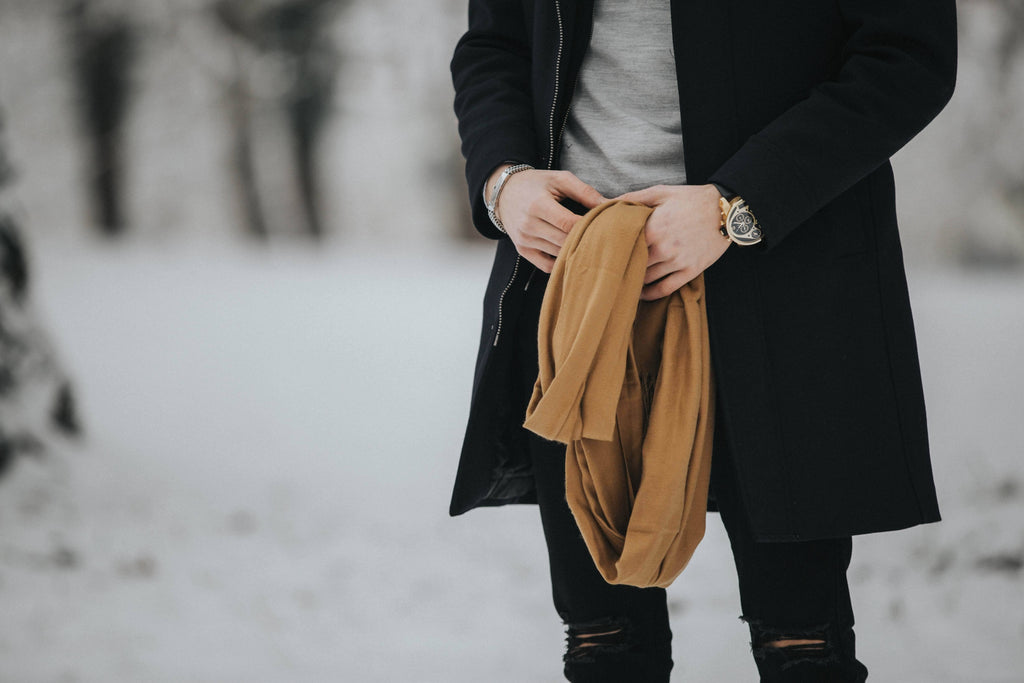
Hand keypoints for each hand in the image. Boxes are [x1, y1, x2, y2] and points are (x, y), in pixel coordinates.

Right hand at [489, 166, 605, 272]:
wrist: (505, 193)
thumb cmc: (536, 184)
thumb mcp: (560, 179)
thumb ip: (585, 192)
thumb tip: (610, 205)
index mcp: (538, 205)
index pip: (568, 224)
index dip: (588, 227)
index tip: (604, 226)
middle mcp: (529, 225)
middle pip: (565, 242)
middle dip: (586, 240)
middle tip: (604, 238)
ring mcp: (524, 241)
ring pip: (558, 255)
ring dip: (576, 252)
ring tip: (592, 245)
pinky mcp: (523, 251)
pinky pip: (547, 266)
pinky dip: (561, 263)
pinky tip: (572, 254)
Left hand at [616, 184, 729, 300]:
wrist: (726, 210)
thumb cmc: (692, 199)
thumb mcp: (661, 192)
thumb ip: (632, 198)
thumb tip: (605, 203)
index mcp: (653, 228)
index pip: (622, 245)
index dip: (610, 249)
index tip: (602, 251)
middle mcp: (664, 248)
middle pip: (632, 265)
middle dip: (620, 266)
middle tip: (608, 269)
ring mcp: (678, 262)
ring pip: (646, 279)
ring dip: (633, 281)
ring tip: (621, 281)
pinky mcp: (690, 271)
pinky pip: (665, 289)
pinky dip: (650, 294)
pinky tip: (640, 294)